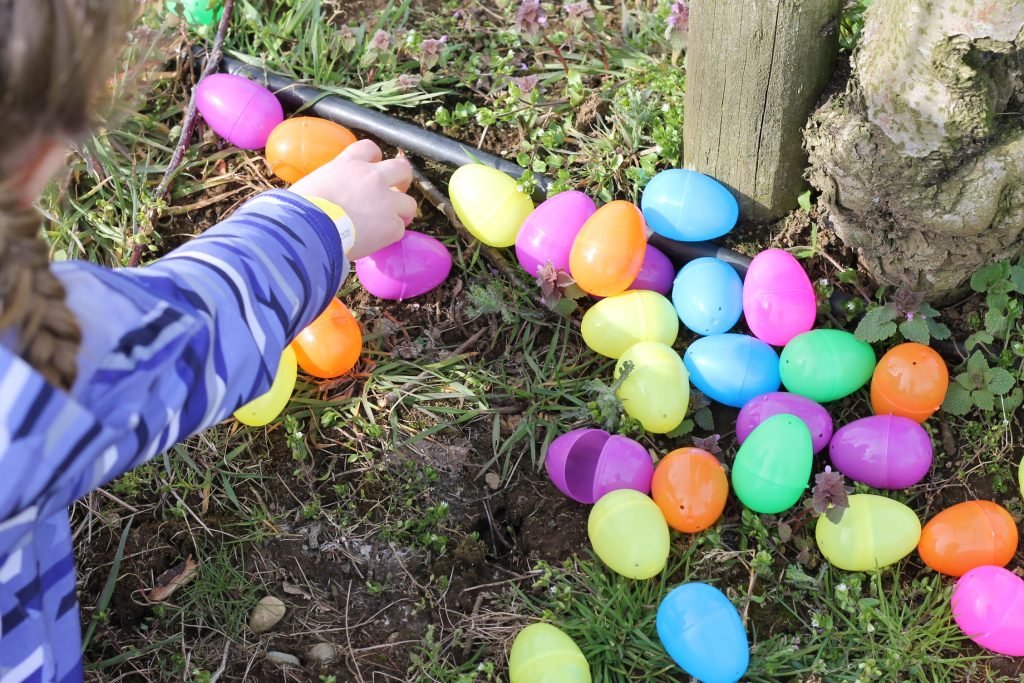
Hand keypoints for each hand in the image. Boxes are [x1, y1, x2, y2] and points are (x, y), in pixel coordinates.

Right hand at [291, 139, 415, 259]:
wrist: (309, 229)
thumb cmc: (299, 209)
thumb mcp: (311, 183)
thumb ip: (328, 184)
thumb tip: (321, 198)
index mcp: (350, 163)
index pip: (370, 148)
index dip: (375, 159)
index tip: (373, 169)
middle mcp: (373, 177)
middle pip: (402, 169)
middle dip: (402, 180)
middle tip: (396, 191)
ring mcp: (386, 201)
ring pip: (409, 203)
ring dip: (402, 213)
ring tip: (390, 223)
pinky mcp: (392, 225)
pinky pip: (400, 229)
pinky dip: (391, 236)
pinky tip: (379, 241)